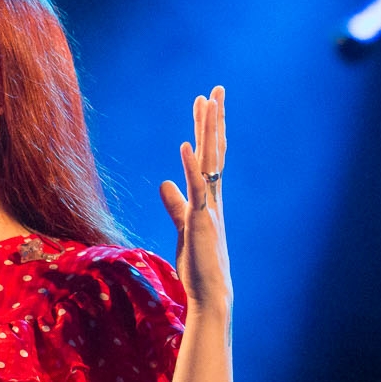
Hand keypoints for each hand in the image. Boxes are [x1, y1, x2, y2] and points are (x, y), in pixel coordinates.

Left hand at [158, 87, 232, 320]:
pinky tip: (186, 145)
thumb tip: (165, 182)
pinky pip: (196, 188)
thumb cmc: (198, 264)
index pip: (208, 156)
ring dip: (207, 132)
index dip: (208, 129)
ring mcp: (209, 206)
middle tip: (215, 89)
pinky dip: (190, 167)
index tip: (207, 103)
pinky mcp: (201, 220)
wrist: (210, 292)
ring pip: (209, 162)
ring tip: (207, 103)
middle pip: (213, 151)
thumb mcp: (183, 227)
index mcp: (208, 197)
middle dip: (213, 120)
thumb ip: (175, 204)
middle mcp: (213, 197)